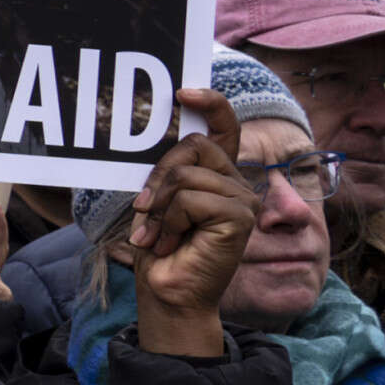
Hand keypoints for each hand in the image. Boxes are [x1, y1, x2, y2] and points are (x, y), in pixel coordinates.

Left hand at [125, 87, 253, 355]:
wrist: (165, 292)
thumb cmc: (158, 248)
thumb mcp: (156, 200)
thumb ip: (166, 171)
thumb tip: (153, 131)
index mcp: (216, 175)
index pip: (224, 127)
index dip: (210, 104)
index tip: (181, 93)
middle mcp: (235, 183)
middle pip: (194, 146)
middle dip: (158, 174)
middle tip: (142, 208)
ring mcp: (242, 200)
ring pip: (187, 175)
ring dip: (159, 206)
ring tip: (154, 234)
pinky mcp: (240, 217)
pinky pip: (191, 200)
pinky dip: (169, 221)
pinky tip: (168, 243)